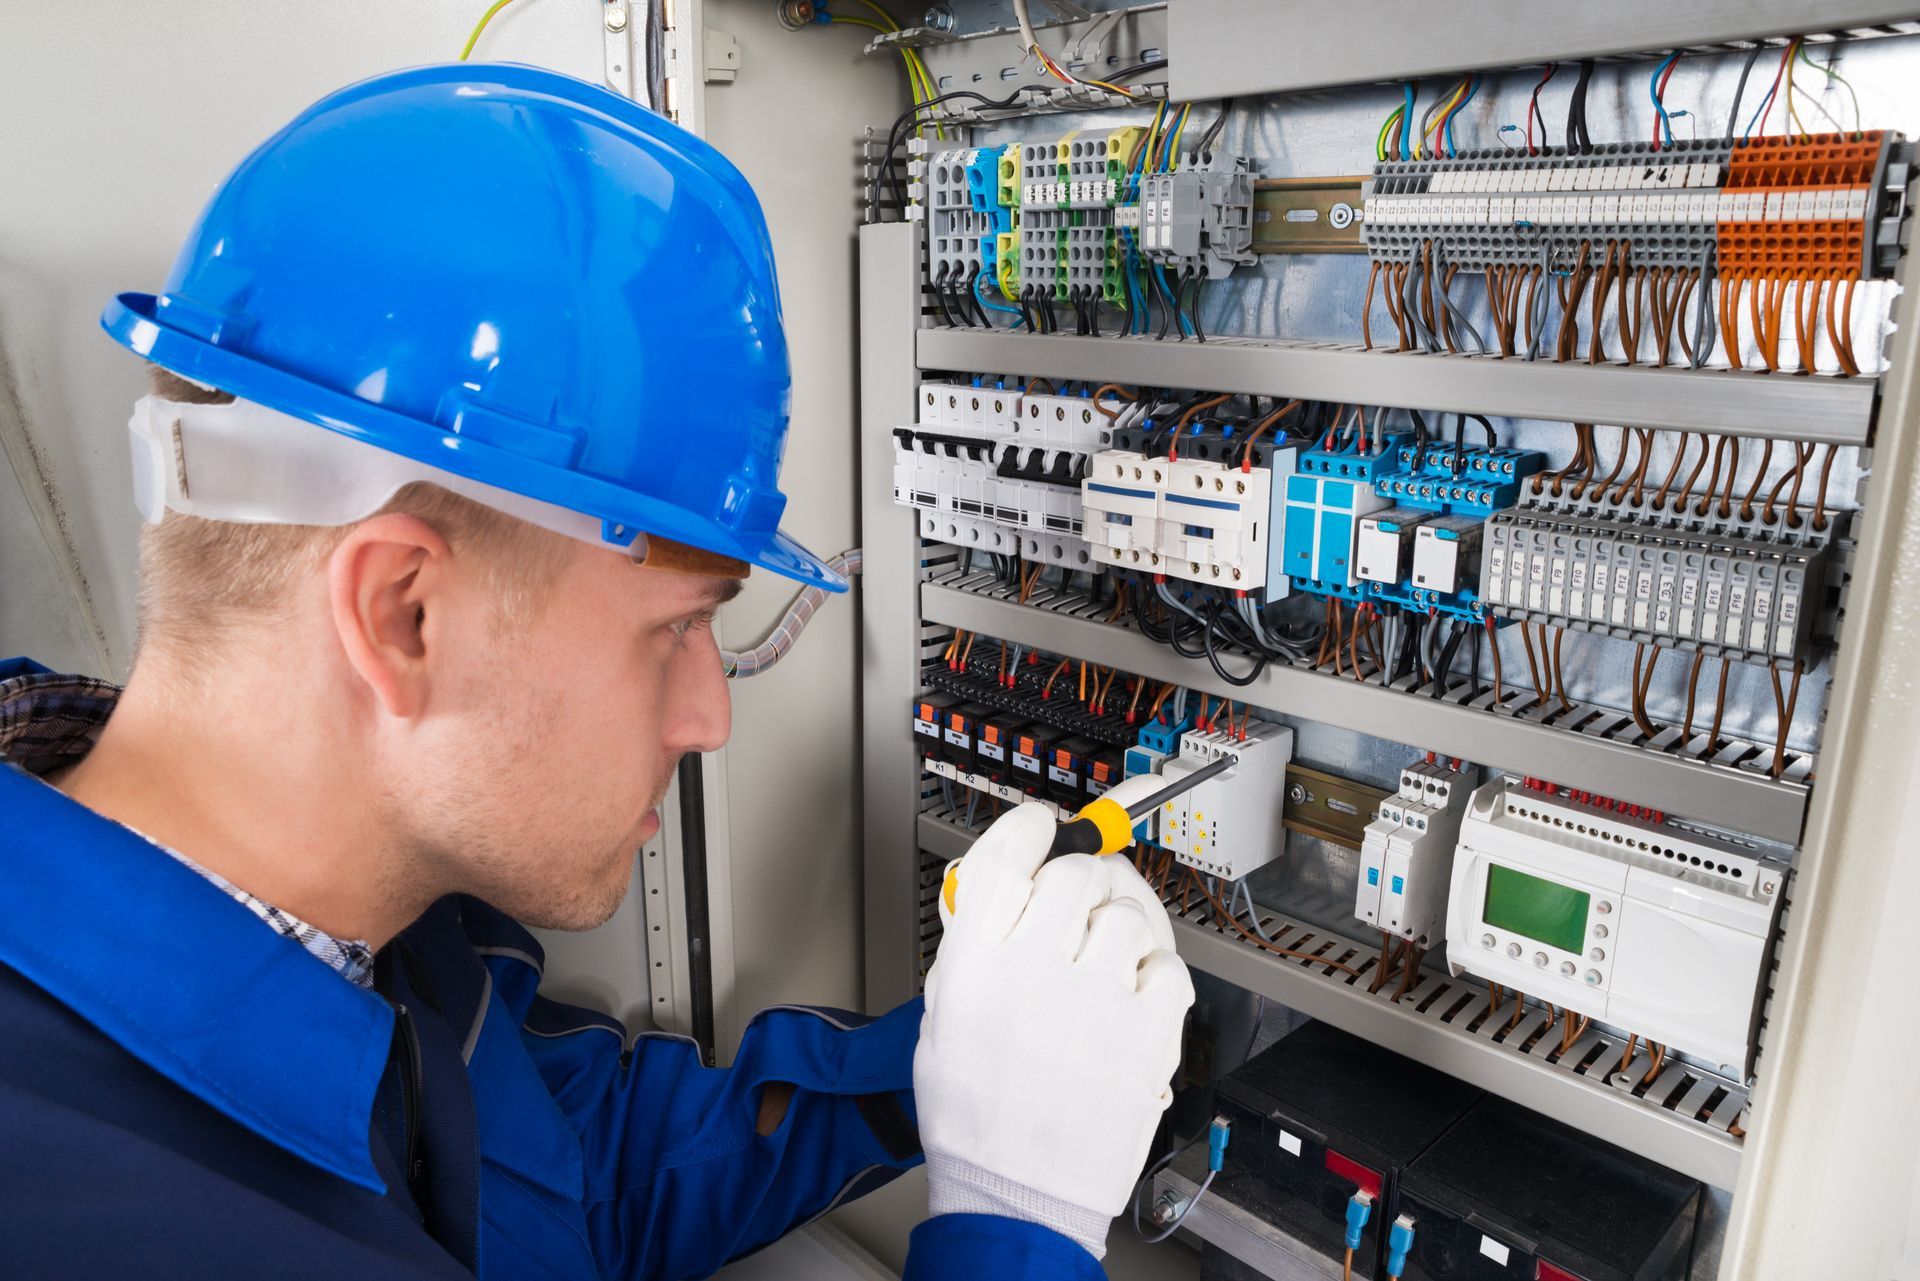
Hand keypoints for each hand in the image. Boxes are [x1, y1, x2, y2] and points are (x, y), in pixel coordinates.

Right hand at [914, 799, 1193, 1259]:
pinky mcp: (1148, 1036)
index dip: (1029, 830)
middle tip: (1072, 916)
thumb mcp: (944, 1017)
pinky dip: (1156, 976)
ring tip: (1102, 970)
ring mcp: (1096, 1003)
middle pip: (1075, 874)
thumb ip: (975, 944)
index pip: (1006, 854)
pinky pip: (1169, 966)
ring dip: (1118, 930)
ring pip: (1128, 913)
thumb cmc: (975, 1115)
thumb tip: (1014, 886)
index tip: (1042, 831)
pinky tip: (1131, 1002)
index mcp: (974, 967)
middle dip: (1076, 887)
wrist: (1017, 1194)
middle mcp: (1033, 974)